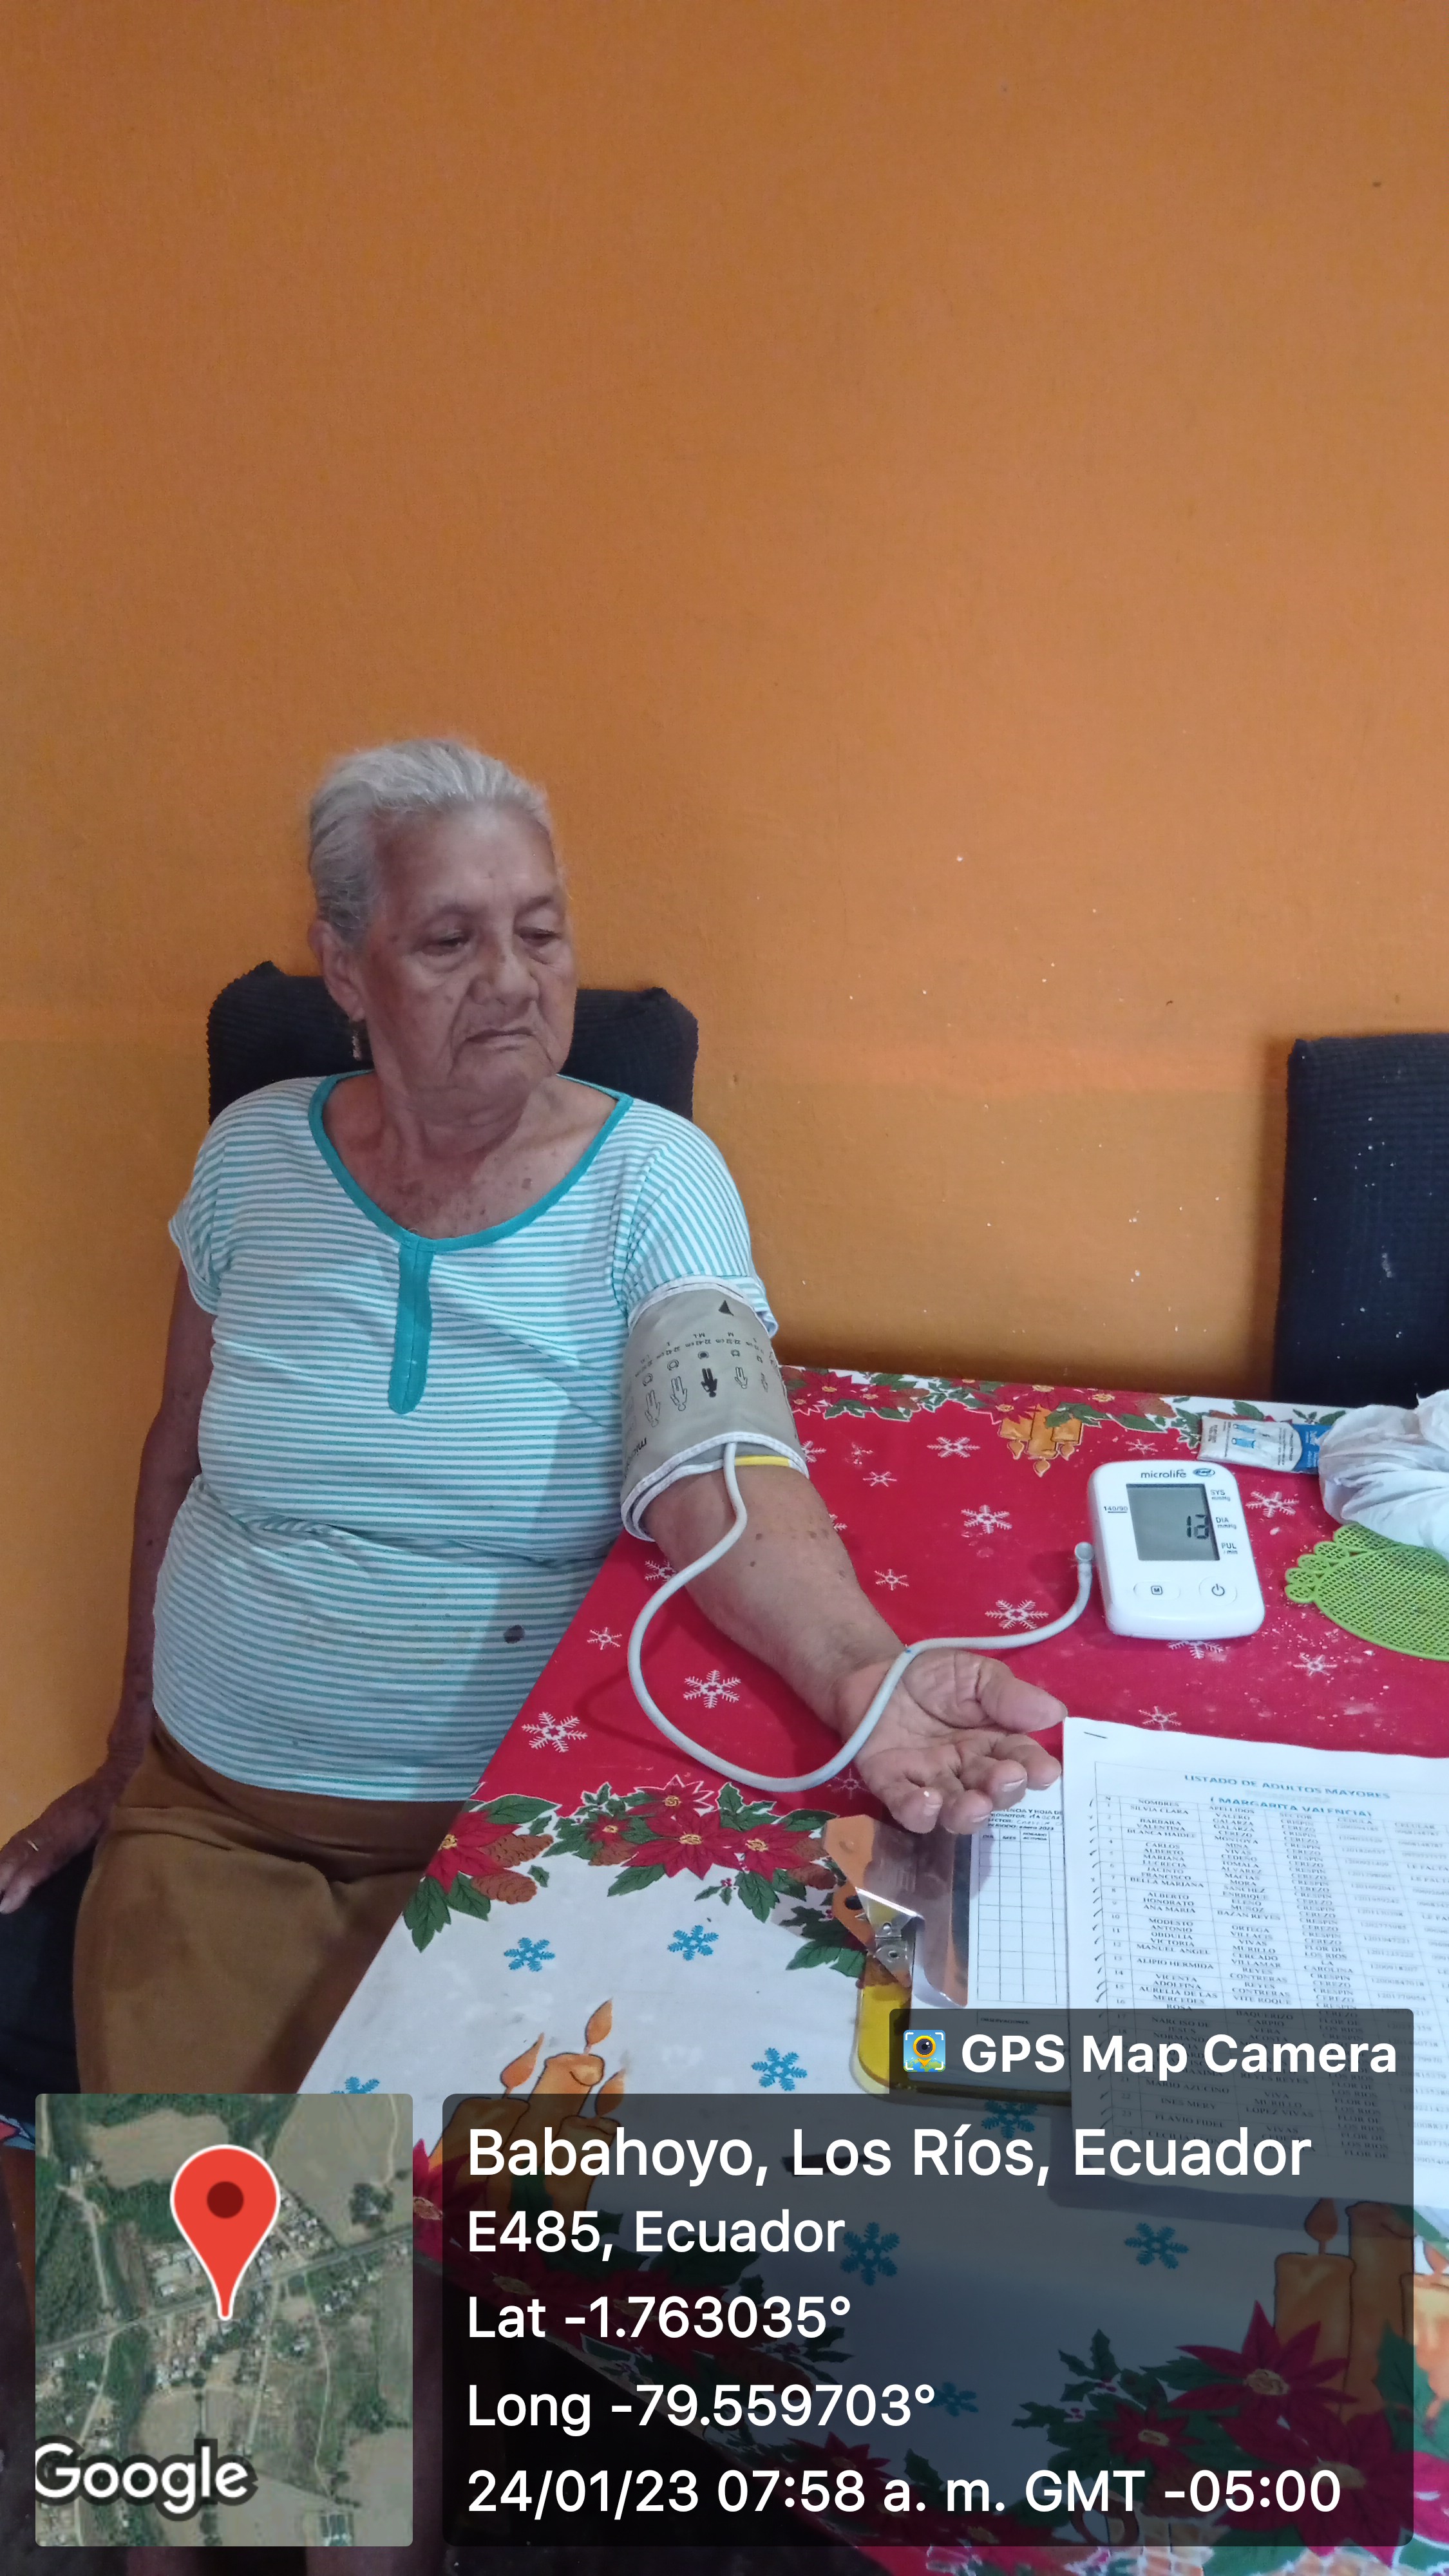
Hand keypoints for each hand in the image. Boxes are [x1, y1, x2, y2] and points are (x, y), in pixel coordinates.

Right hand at [0, 1766, 124, 1914]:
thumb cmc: (123, 1813)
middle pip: (22, 1851)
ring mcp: (48, 1820)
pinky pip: (22, 1837)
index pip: (43, 1860)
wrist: (118, 1779)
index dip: (24, 1881)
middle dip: (2, 1876)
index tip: (6, 1904)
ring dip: (1, 1866)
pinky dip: (8, 1854)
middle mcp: (54, 1825)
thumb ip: (103, 1856)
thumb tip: (95, 1886)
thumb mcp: (117, 1834)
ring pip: (17, 1844)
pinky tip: (2, 1867)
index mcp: (75, 1830)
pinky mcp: (47, 1818)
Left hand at [836, 1648, 1063, 1833]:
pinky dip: (919, 1811)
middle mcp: (967, 1771)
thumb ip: (1008, 1694)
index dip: (1034, 1769)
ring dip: (967, 1813)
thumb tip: (1056, 1713)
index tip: (1044, 1772)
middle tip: (1005, 1779)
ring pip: (955, 1811)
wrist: (875, 1673)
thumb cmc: (933, 1677)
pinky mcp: (893, 1785)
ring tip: (974, 1804)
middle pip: (993, 1792)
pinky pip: (907, 1806)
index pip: (1021, 1760)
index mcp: (994, 1743)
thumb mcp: (975, 1674)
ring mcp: (931, 1782)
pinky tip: (928, 1802)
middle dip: (1003, 1790)